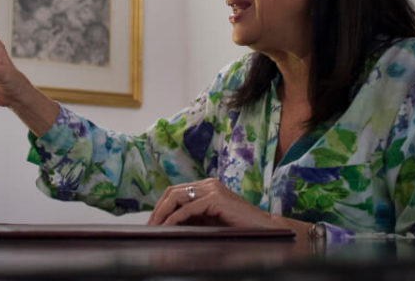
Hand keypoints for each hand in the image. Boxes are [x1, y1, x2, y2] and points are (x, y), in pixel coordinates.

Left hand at [148, 178, 280, 228]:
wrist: (266, 230)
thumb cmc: (240, 229)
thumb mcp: (211, 222)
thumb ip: (194, 220)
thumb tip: (169, 226)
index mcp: (206, 187)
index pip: (176, 192)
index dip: (161, 206)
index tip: (152, 223)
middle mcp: (208, 184)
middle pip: (172, 192)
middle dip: (158, 210)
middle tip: (148, 227)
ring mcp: (212, 189)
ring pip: (177, 197)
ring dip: (163, 213)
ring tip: (155, 229)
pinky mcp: (216, 198)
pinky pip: (189, 208)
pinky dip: (175, 218)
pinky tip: (168, 228)